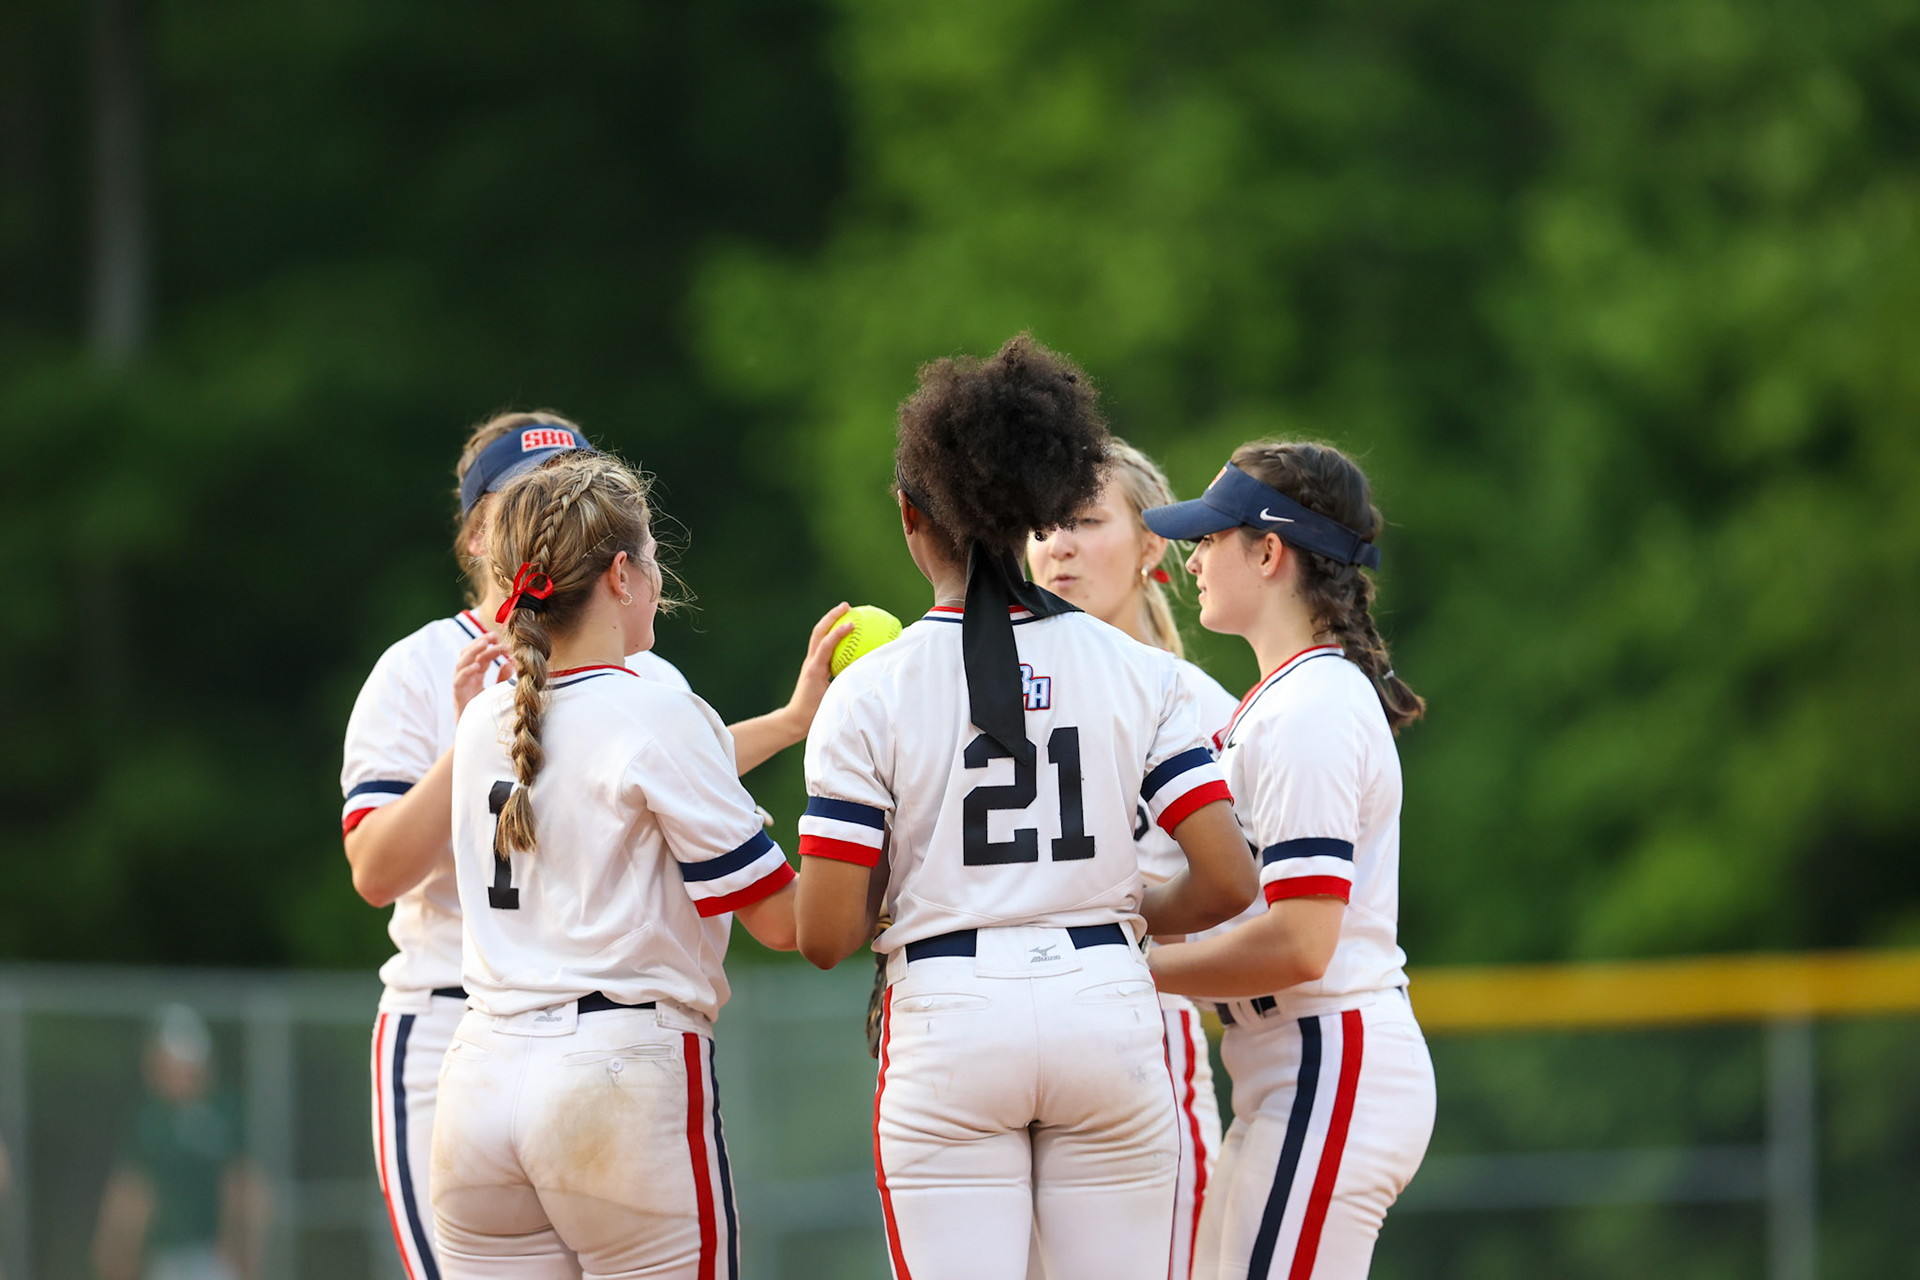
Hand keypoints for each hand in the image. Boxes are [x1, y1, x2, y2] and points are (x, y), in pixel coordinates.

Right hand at [453, 632, 512, 715]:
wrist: (476, 733)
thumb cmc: (486, 711)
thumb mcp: (498, 691)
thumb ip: (503, 678)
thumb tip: (512, 663)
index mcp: (476, 675)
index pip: (480, 655)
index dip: (488, 645)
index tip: (499, 638)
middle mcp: (467, 677)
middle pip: (469, 654)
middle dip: (479, 643)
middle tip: (492, 636)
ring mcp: (461, 685)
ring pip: (461, 663)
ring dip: (472, 652)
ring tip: (484, 644)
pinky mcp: (458, 695)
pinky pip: (458, 680)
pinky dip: (466, 672)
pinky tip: (477, 667)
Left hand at [782, 603, 854, 734]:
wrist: (794, 720)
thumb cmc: (814, 714)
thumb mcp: (832, 700)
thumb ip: (846, 687)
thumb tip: (866, 673)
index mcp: (815, 669)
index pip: (826, 645)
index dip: (838, 633)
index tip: (852, 623)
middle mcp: (811, 661)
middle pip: (819, 631)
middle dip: (832, 616)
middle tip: (847, 606)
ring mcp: (811, 662)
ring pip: (819, 635)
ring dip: (831, 621)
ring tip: (847, 611)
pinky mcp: (814, 665)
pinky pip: (824, 645)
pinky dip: (834, 634)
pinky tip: (848, 633)